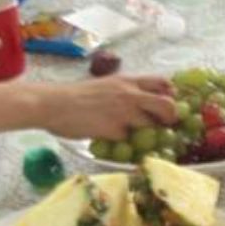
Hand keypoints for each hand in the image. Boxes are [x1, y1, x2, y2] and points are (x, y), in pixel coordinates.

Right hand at [40, 74, 176, 140]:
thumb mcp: (105, 85)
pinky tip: (117, 143)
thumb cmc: (76, 96)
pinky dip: (126, 144)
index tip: (169, 103)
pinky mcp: (114, 131)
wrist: (53, 104)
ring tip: (138, 137)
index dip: (171, 94)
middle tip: (164, 126)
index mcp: (127, 81)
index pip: (163, 82)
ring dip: (148, 134)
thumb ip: (124, 91)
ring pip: (152, 126)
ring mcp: (123, 113)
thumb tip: (139, 101)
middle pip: (168, 105)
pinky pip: (129, 141)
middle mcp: (130, 94)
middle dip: (171, 118)